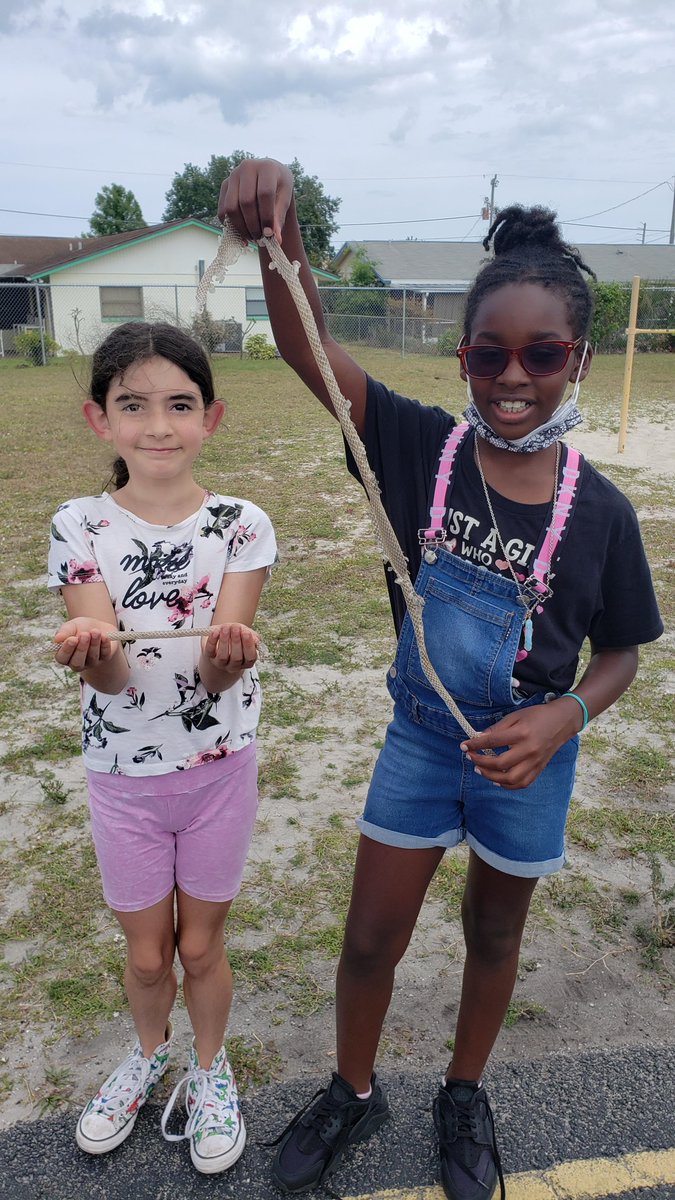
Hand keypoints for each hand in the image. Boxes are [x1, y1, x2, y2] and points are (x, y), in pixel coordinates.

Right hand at [53, 617, 117, 672]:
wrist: (98, 625)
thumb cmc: (81, 627)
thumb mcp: (71, 626)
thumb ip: (64, 632)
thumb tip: (57, 639)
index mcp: (65, 656)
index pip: (62, 658)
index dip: (67, 650)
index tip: (72, 639)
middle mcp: (77, 662)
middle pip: (77, 663)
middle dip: (81, 649)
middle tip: (85, 635)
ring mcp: (91, 662)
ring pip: (92, 658)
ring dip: (94, 644)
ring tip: (95, 631)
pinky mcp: (105, 658)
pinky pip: (105, 654)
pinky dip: (105, 644)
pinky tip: (104, 636)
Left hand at [202, 623, 259, 673]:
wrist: (222, 635)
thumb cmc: (236, 636)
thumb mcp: (246, 634)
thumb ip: (253, 636)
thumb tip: (254, 639)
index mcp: (246, 661)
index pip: (250, 657)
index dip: (249, 645)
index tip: (247, 633)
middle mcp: (234, 665)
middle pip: (237, 658)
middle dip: (236, 641)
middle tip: (236, 628)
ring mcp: (221, 663)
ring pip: (223, 657)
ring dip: (225, 641)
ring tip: (226, 628)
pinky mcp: (210, 657)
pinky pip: (210, 651)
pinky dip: (212, 641)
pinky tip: (215, 632)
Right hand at [218, 158, 294, 244]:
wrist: (268, 176)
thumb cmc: (279, 188)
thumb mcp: (284, 200)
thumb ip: (279, 218)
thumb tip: (276, 239)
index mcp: (267, 167)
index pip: (264, 194)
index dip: (266, 216)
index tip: (269, 234)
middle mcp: (247, 167)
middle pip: (246, 202)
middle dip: (252, 225)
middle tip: (259, 238)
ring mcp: (233, 175)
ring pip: (231, 207)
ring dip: (240, 227)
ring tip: (252, 237)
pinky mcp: (224, 185)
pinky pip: (223, 210)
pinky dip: (230, 226)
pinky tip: (242, 235)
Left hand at [460, 700, 580, 789]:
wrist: (562, 722)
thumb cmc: (537, 716)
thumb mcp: (515, 716)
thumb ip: (497, 729)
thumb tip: (478, 738)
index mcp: (522, 733)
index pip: (493, 741)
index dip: (475, 744)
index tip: (464, 745)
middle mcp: (529, 750)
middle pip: (500, 763)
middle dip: (481, 762)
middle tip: (471, 758)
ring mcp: (535, 762)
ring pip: (510, 779)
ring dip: (491, 777)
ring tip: (480, 770)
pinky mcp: (539, 769)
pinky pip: (522, 783)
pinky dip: (507, 785)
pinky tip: (496, 780)